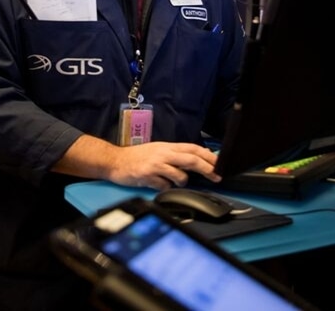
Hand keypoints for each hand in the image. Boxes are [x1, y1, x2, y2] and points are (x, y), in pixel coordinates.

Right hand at [105, 142, 220, 190]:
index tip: (219, 163)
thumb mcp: (158, 150)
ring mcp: (156, 165)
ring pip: (180, 175)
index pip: (193, 148)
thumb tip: (195, 161)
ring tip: (173, 181)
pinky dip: (165, 188)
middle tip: (217, 177)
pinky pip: (164, 186)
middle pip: (191, 160)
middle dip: (207, 169)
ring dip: (182, 181)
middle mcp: (163, 153)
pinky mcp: (148, 176)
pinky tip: (157, 184)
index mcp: (167, 147)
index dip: (208, 156)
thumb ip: (175, 155)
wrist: (115, 160)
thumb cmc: (137, 157)